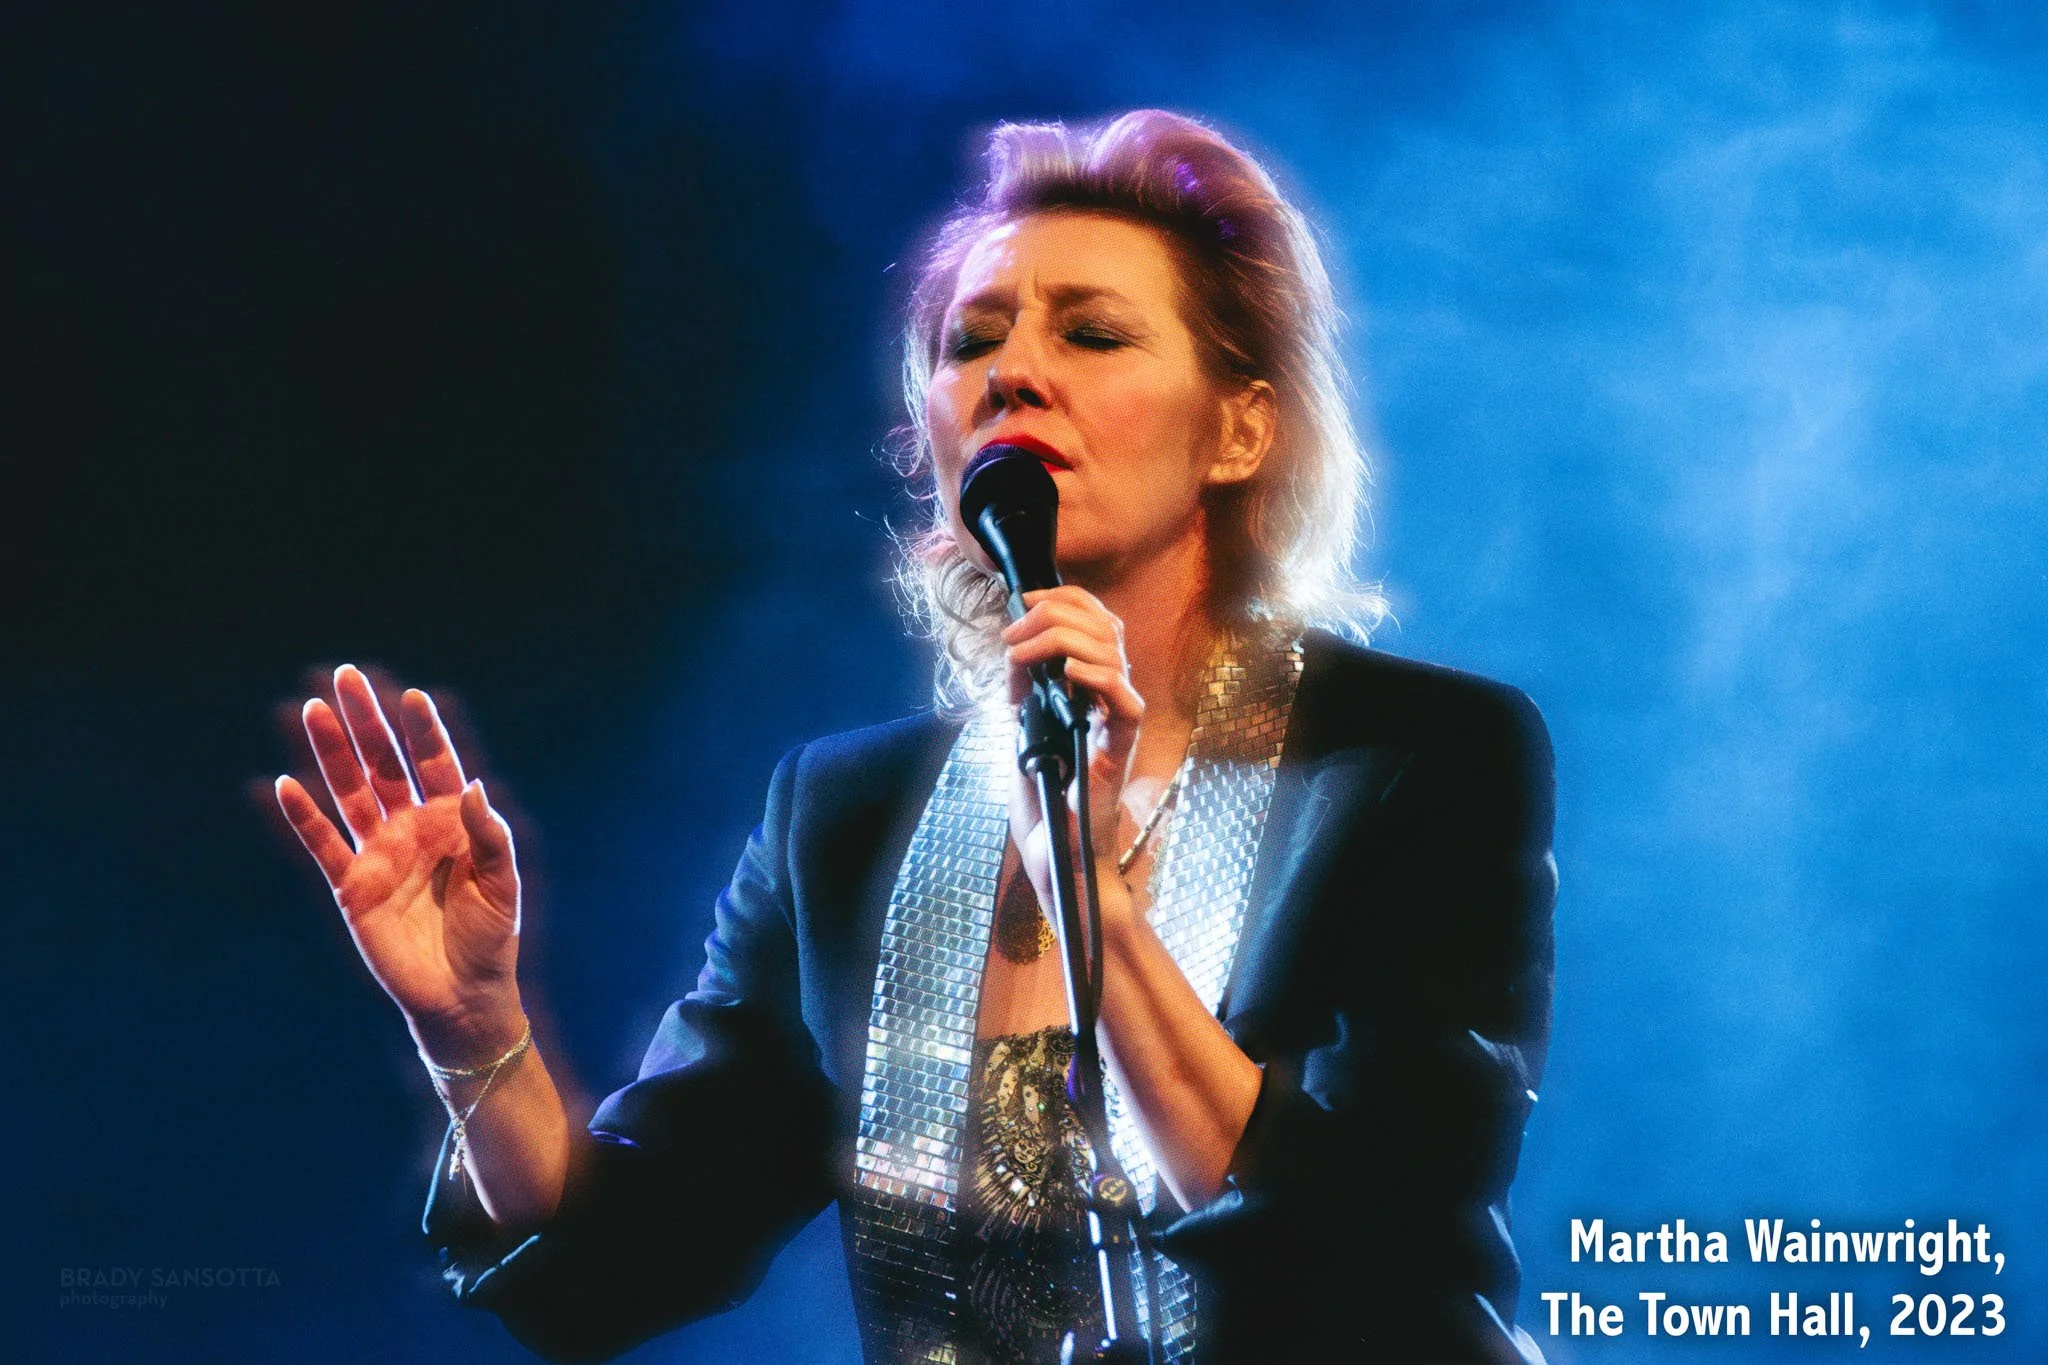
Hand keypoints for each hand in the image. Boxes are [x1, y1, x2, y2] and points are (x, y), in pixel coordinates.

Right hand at [275, 665, 524, 1064]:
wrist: (462, 994)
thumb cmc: (490, 936)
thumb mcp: (502, 883)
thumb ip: (489, 834)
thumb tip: (472, 786)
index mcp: (454, 822)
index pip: (436, 764)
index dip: (424, 733)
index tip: (413, 697)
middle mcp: (413, 828)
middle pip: (384, 765)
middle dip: (367, 722)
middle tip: (346, 677)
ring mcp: (380, 854)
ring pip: (350, 791)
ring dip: (332, 752)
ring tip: (311, 709)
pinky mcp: (353, 886)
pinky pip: (323, 844)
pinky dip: (305, 817)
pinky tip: (286, 785)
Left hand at [1001, 587, 1144, 915]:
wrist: (1056, 856)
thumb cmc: (1045, 803)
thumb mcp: (1023, 732)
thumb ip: (1024, 693)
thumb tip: (1015, 653)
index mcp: (1090, 689)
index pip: (1096, 622)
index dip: (1066, 599)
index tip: (1025, 599)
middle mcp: (1110, 700)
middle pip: (1105, 627)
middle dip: (1055, 614)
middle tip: (1014, 631)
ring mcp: (1117, 724)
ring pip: (1113, 655)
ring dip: (1062, 640)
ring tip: (1023, 652)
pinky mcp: (1120, 752)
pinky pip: (1126, 704)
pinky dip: (1099, 678)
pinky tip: (1068, 673)